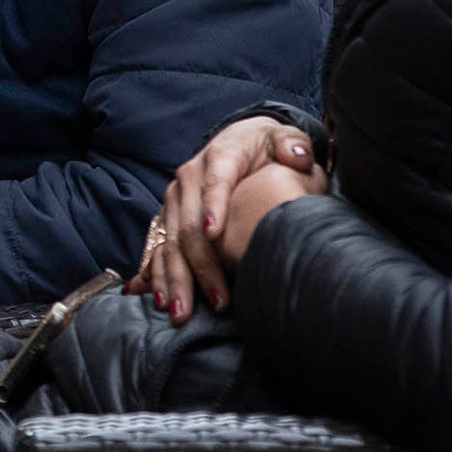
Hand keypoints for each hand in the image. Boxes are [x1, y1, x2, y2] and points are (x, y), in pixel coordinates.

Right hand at [126, 116, 317, 323]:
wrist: (238, 141)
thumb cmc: (265, 147)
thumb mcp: (283, 138)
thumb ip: (292, 144)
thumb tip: (295, 155)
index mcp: (219, 156)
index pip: (216, 181)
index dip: (214, 206)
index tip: (216, 234)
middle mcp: (188, 178)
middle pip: (188, 225)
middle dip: (201, 266)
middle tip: (219, 301)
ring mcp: (174, 200)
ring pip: (169, 243)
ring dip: (175, 280)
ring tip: (182, 312)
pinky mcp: (166, 217)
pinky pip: (156, 250)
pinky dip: (157, 276)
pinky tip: (159, 301)